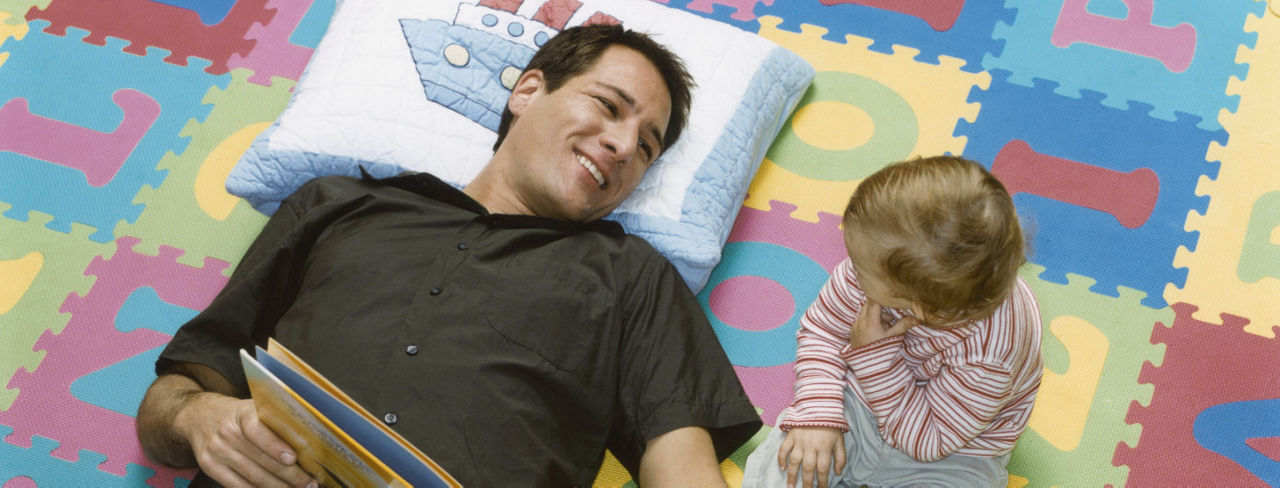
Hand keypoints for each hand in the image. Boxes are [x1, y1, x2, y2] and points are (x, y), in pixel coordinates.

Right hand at [174, 393, 316, 487]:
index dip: (275, 446)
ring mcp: (216, 451)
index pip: (257, 430)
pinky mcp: (209, 466)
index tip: (293, 458)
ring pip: (252, 476)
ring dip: (277, 487)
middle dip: (288, 474)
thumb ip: (274, 421)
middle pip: (260, 459)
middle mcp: (227, 432)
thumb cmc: (236, 414)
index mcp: (241, 413)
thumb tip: (307, 442)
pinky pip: (237, 485)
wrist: (198, 415)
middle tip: (309, 482)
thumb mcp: (253, 408)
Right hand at [777, 426, 844, 487]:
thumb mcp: (840, 441)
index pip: (823, 469)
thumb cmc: (831, 425)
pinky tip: (782, 468)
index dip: (822, 482)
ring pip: (794, 461)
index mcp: (824, 448)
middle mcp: (811, 446)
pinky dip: (781, 458)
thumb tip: (837, 472)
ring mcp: (799, 441)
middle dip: (806, 483)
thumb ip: (840, 457)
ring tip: (790, 486)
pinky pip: (784, 449)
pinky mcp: (791, 436)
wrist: (818, 406)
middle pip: (808, 468)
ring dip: (792, 475)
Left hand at [849, 301, 915, 347]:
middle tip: (890, 317)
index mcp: (870, 322)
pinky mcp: (853, 330)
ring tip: (885, 326)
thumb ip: (903, 325)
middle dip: (880, 306)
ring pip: (865, 311)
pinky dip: (869, 320)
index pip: (873, 300)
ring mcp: (855, 325)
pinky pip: (861, 319)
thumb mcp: (893, 338)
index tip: (890, 297)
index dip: (881, 296)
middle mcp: (860, 321)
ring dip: (875, 314)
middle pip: (868, 303)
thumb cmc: (881, 352)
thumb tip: (917, 319)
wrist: (867, 367)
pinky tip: (876, 331)